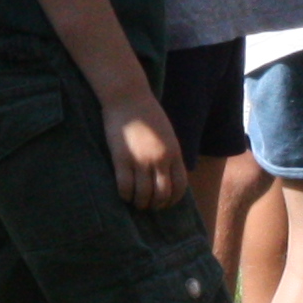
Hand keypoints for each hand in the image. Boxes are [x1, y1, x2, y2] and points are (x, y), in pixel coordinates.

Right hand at [100, 92, 185, 211]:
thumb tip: (167, 174)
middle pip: (162, 194)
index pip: (180, 186)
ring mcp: (141, 160)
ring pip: (143, 194)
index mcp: (174, 153)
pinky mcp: (122, 159)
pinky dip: (125, 195)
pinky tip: (123, 194)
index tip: (165, 204)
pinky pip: (125, 186)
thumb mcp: (167, 134)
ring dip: (139, 203)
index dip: (173, 200)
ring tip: (135, 202)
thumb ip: (169, 154)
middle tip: (148, 206)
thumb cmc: (147, 113)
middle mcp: (160, 159)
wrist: (128, 97)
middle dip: (155, 205)